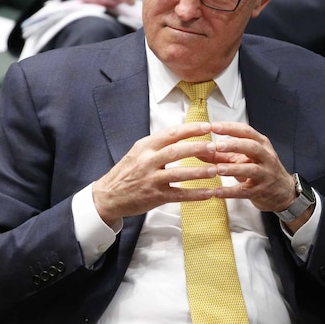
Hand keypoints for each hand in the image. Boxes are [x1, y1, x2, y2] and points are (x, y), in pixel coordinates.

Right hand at [92, 122, 222, 226]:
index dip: (190, 129)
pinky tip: (209, 193)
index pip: (170, 133)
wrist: (108, 196)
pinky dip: (195, 195)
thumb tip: (182, 132)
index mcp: (145, 147)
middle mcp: (147, 161)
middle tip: (215, 146)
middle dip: (197, 148)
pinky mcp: (154, 197)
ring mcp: (151, 180)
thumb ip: (158, 144)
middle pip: (176, 152)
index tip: (207, 126)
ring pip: (178, 174)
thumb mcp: (138, 152)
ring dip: (199, 172)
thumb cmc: (127, 172)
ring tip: (216, 170)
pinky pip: (178, 195)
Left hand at [206, 122, 300, 213]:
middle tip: (216, 145)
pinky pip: (245, 191)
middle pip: (251, 146)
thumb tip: (198, 149)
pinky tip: (217, 192)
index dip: (229, 128)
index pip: (246, 131)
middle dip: (234, 145)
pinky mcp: (261, 191)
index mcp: (261, 144)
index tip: (213, 126)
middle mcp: (265, 156)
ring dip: (233, 168)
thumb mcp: (242, 159)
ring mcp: (265, 174)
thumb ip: (221, 154)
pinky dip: (230, 192)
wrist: (282, 193)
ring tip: (217, 168)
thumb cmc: (259, 170)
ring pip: (251, 169)